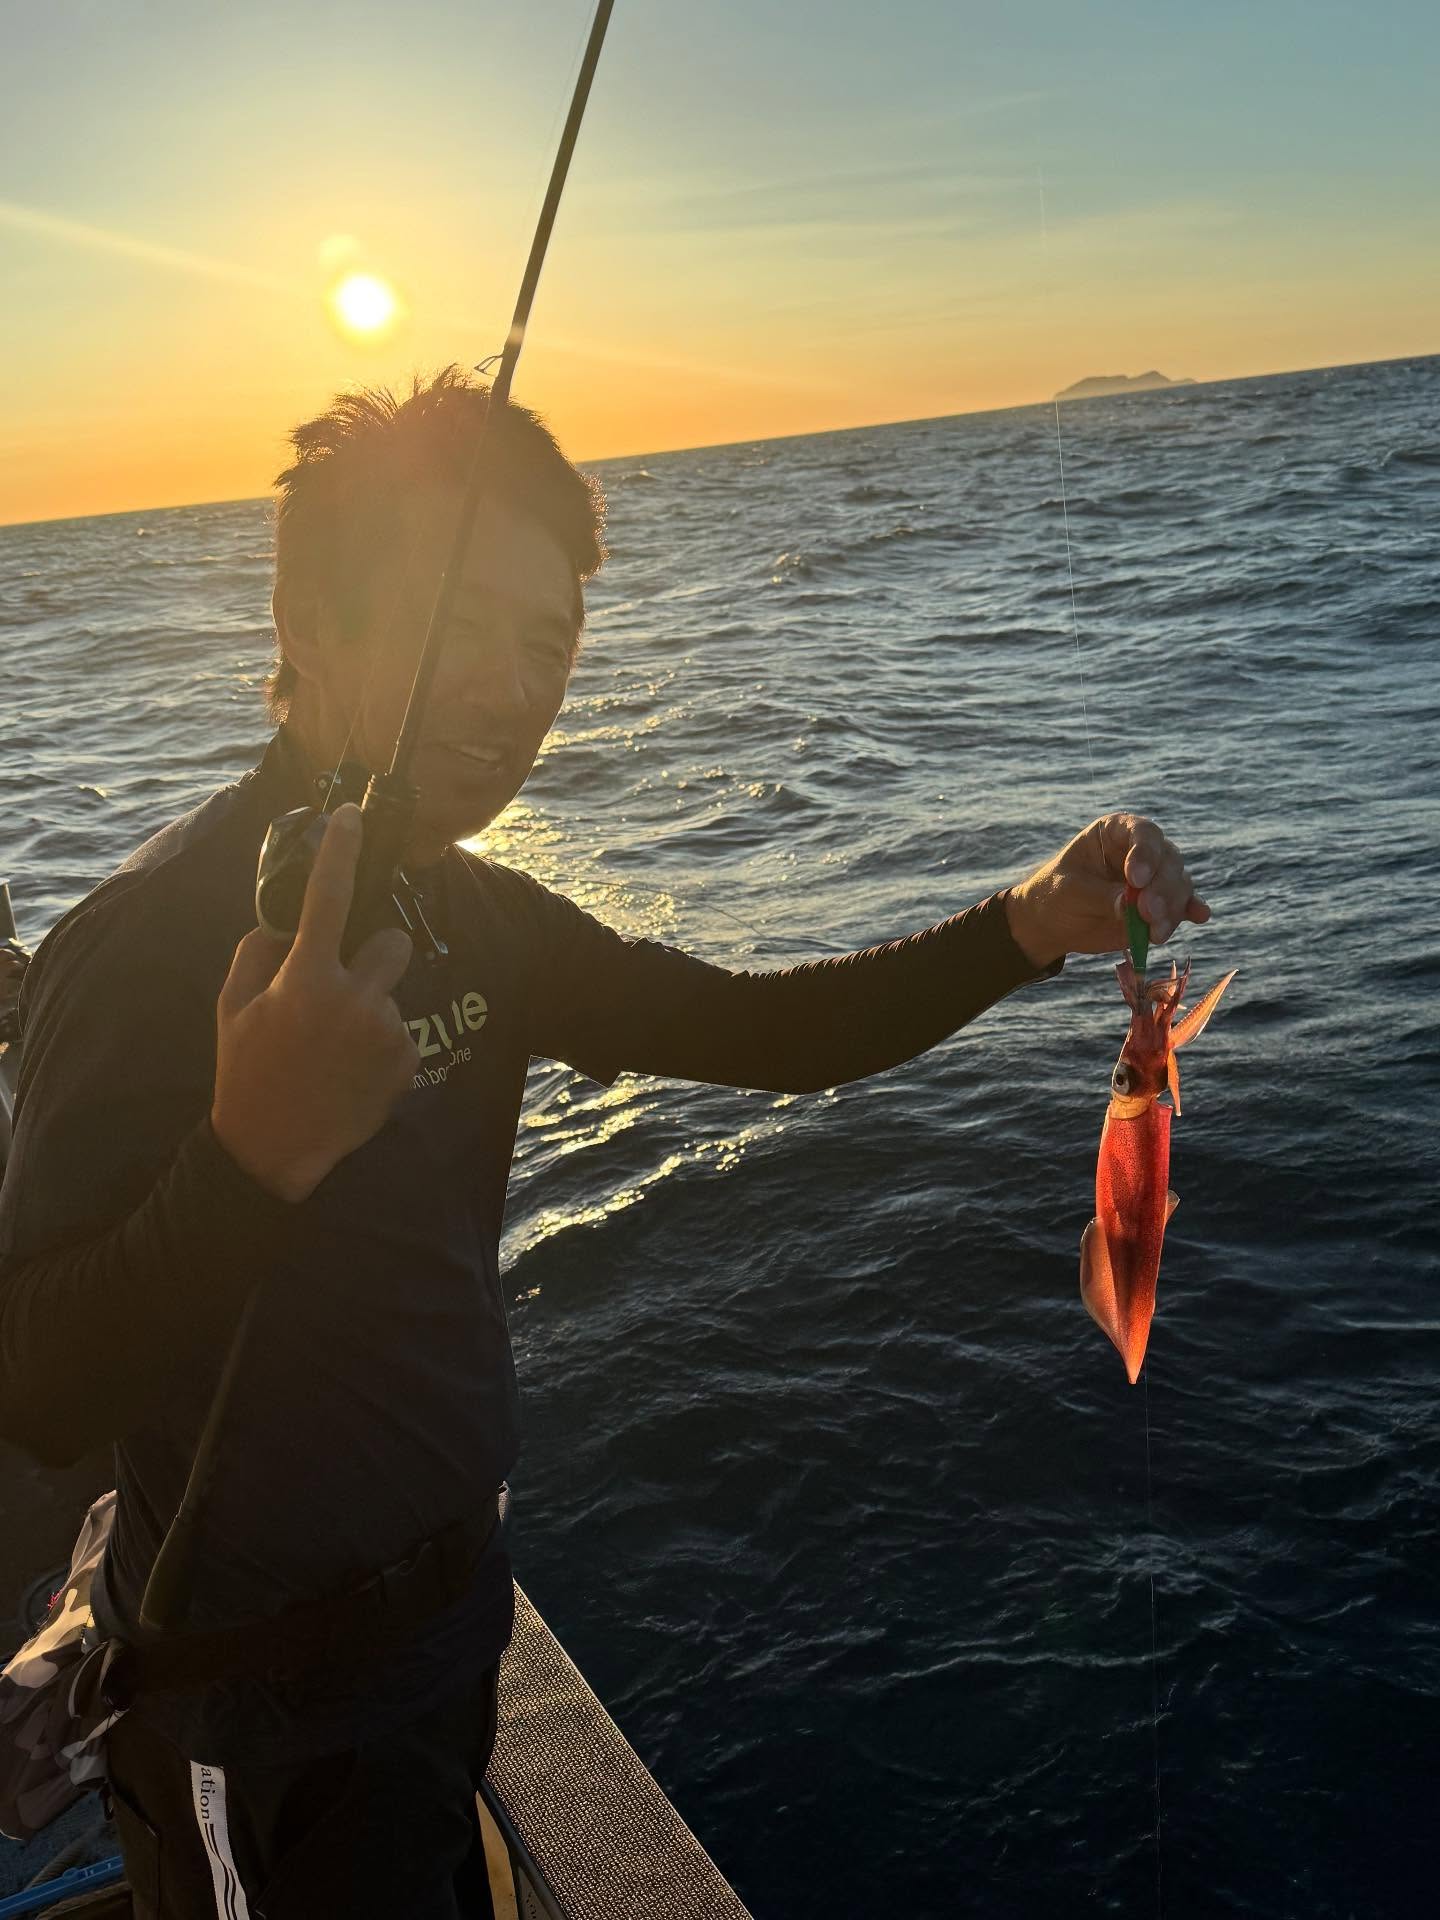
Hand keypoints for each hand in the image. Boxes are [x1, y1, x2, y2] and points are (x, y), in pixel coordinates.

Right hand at [211, 806, 418, 1203]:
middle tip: (341, 985)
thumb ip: (257, 951)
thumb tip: (284, 918)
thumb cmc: (246, 1072)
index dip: (342, 851)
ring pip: (394, 990)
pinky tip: (352, 1068)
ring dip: (373, 1004)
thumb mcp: (231, 1006)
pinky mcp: (408, 1061)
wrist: (274, 1149)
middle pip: (392, 942)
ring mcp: (386, 1031)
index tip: (352, 817)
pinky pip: (402, 1029)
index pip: (328, 897)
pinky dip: (382, 1042)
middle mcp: (354, 999)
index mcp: (305, 979)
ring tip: (337, 1044)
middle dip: (373, 955)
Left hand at [1003, 814, 1211, 970]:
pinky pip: (1183, 905)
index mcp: (1115, 832)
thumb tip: (1132, 908)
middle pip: (1169, 860)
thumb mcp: (1071, 892)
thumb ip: (1102, 897)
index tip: (1137, 879)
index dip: (1146, 853)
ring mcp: (1154, 878)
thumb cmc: (1055, 895)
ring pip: (1179, 884)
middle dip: (1162, 888)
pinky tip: (1199, 916)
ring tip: (1155, 933)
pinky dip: (1190, 911)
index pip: (1143, 832)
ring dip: (1172, 908)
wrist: (1053, 924)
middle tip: (1147, 912)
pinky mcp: (1161, 905)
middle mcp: (1141, 850)